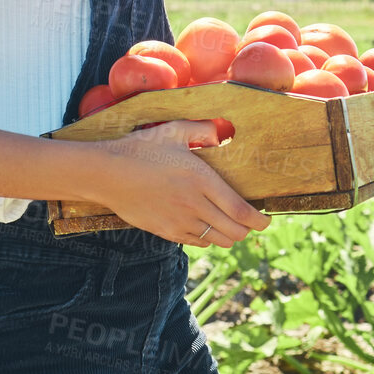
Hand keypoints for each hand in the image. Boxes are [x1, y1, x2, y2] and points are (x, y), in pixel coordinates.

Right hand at [86, 120, 269, 246]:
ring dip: (228, 235)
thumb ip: (202, 129)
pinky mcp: (165, 232)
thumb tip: (222, 132)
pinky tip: (204, 226)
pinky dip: (207, 239)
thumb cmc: (140, 149)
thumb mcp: (173, 130)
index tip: (266, 220)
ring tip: (228, 224)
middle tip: (250, 222)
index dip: (259, 221)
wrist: (106, 174)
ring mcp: (179, 222)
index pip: (240, 211)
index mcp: (201, 180)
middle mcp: (194, 205)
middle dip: (247, 230)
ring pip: (217, 240)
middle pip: (234, 231)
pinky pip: (197, 243)